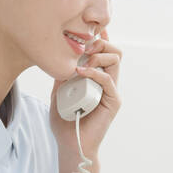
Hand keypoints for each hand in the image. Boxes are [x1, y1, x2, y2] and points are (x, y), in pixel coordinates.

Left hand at [50, 26, 120, 160]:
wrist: (70, 143)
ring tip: (82, 62)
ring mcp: (111, 90)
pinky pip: (108, 80)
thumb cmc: (65, 121)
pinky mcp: (113, 101)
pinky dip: (95, 72)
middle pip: (113, 50)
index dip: (99, 37)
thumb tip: (57, 55)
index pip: (103, 51)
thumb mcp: (58, 91)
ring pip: (115, 59)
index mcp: (97, 77)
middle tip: (84, 46)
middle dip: (100, 42)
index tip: (86, 29)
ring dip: (98, 54)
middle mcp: (107, 81)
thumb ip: (62, 74)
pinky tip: (80, 72)